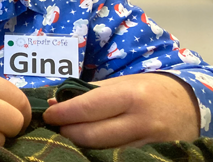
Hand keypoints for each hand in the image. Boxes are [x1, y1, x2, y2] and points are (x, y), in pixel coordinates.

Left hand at [43, 73, 199, 147]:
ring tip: (72, 135)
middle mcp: (141, 121)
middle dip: (68, 132)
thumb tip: (53, 103)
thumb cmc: (148, 90)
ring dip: (81, 145)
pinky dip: (100, 153)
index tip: (48, 115)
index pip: (87, 108)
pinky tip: (91, 147)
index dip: (62, 114)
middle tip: (57, 127)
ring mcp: (149, 144)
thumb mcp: (121, 83)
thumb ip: (86, 92)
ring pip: (102, 152)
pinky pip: (118, 158)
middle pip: (91, 135)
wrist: (189, 106)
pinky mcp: (152, 157)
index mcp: (131, 96)